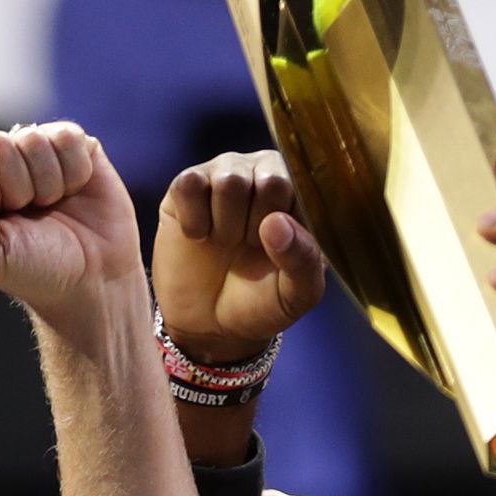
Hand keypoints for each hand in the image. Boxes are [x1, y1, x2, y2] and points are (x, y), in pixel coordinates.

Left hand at [0, 121, 140, 345]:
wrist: (95, 280)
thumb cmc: (35, 272)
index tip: (0, 220)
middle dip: (18, 187)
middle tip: (29, 216)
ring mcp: (29, 150)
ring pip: (33, 139)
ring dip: (49, 184)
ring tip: (51, 206)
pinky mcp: (68, 143)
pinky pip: (68, 137)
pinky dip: (76, 172)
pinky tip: (73, 191)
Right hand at [155, 150, 329, 365]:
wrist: (208, 322)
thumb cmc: (260, 301)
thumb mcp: (295, 295)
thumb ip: (303, 261)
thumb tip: (277, 222)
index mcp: (301, 194)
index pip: (308, 190)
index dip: (290, 226)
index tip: (278, 253)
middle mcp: (266, 173)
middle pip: (270, 179)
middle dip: (258, 226)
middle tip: (249, 248)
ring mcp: (225, 173)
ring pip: (230, 180)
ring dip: (226, 225)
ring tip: (225, 243)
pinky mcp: (187, 183)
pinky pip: (190, 184)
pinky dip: (194, 220)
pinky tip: (199, 237)